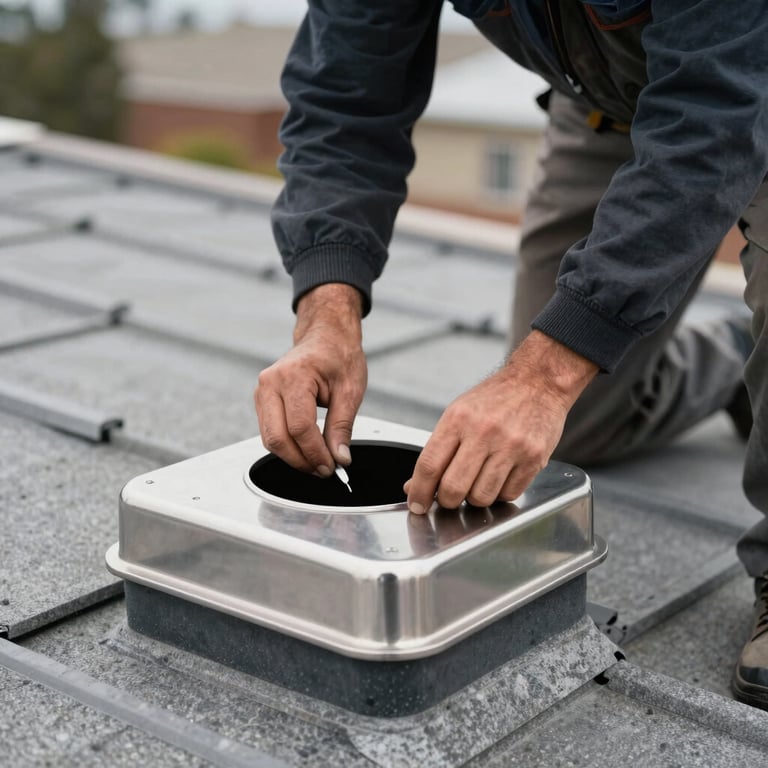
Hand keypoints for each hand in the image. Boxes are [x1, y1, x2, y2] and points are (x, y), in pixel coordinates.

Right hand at [254, 283, 366, 475]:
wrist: (325, 336)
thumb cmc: (338, 355)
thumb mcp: (350, 390)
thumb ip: (342, 426)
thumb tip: (340, 458)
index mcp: (295, 376)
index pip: (300, 427)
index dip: (315, 453)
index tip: (332, 466)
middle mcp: (271, 383)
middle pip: (277, 437)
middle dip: (301, 461)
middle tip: (324, 470)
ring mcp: (262, 391)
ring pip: (269, 438)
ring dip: (293, 457)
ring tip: (318, 462)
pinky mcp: (262, 400)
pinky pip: (269, 431)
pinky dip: (287, 446)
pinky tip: (306, 450)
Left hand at [405, 331, 597, 512]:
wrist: (538, 382)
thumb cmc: (495, 398)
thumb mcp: (458, 413)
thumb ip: (438, 450)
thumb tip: (416, 485)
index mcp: (458, 418)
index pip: (430, 465)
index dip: (419, 492)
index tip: (417, 504)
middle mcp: (484, 432)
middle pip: (453, 488)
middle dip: (447, 501)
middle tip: (449, 497)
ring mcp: (511, 446)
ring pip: (481, 497)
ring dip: (475, 499)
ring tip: (478, 482)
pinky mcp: (533, 458)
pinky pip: (508, 495)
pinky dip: (499, 494)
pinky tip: (499, 477)